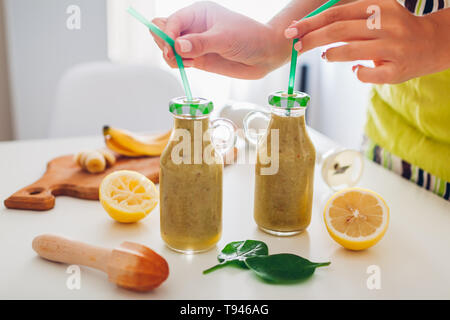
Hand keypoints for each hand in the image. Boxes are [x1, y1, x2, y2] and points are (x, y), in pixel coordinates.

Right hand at [150, 1, 288, 78]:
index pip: (173, 21)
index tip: (171, 49)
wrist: (265, 55)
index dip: (168, 34)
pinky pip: (179, 61)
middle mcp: (194, 27)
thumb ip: (201, 43)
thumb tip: (177, 46)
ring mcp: (195, 44)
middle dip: (165, 44)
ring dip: (171, 56)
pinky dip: (179, 65)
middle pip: (165, 32)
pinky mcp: (198, 59)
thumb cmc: (249, 38)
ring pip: (170, 48)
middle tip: (174, 56)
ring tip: (185, 62)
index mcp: (198, 12)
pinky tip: (189, 65)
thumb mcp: (225, 38)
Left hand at [284, 0, 449, 83]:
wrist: (432, 43)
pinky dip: (356, 73)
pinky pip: (367, 74)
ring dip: (332, 55)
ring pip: (351, 51)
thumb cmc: (394, 30)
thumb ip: (346, 21)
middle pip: (339, 30)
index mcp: (378, 6)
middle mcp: (386, 24)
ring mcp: (393, 47)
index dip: (311, 22)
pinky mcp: (396, 69)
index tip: (293, 30)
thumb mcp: (374, 17)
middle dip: (312, 39)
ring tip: (326, 56)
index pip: (336, 12)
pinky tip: (356, 70)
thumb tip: (308, 30)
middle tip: (297, 46)